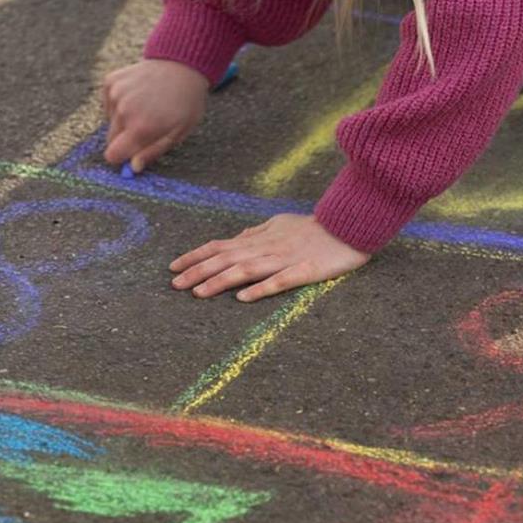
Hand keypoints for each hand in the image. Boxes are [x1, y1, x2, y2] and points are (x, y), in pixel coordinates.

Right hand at [102, 59, 208, 171]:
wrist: (182, 65)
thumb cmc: (185, 103)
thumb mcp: (178, 133)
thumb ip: (152, 152)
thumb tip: (132, 168)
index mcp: (140, 128)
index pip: (112, 155)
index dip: (122, 157)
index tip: (132, 152)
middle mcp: (123, 111)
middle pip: (110, 139)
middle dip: (124, 138)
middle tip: (146, 126)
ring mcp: (115, 94)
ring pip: (110, 120)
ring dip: (123, 118)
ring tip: (146, 106)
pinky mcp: (110, 81)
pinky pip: (108, 102)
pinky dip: (119, 102)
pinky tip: (138, 94)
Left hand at [170, 214, 370, 301]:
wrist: (348, 226)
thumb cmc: (315, 227)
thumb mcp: (282, 224)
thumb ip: (259, 232)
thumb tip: (239, 237)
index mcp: (261, 237)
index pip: (221, 246)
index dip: (196, 256)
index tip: (174, 267)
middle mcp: (267, 247)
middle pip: (227, 259)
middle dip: (198, 271)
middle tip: (174, 285)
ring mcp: (286, 259)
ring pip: (246, 270)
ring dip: (220, 281)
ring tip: (198, 293)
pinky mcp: (305, 271)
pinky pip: (280, 281)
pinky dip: (260, 289)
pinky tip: (243, 298)